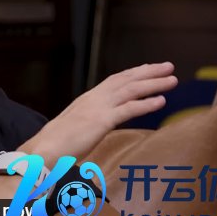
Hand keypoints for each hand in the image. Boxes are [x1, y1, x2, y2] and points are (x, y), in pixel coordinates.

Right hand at [20, 62, 177, 162]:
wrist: (44, 149)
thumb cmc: (56, 144)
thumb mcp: (76, 128)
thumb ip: (89, 124)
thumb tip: (95, 128)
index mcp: (88, 99)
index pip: (115, 80)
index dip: (134, 73)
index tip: (149, 68)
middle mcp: (94, 98)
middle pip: (126, 79)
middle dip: (149, 72)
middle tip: (168, 66)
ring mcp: (97, 108)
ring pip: (130, 90)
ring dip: (153, 84)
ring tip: (172, 80)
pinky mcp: (100, 121)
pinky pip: (128, 110)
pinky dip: (146, 104)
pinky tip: (161, 101)